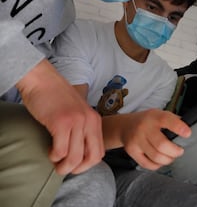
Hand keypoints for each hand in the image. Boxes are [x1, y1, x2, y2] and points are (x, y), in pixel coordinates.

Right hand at [17, 59, 104, 174]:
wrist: (43, 79)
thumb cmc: (56, 97)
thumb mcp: (77, 112)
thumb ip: (82, 127)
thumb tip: (79, 151)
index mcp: (95, 120)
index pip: (100, 151)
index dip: (87, 164)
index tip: (75, 165)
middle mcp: (90, 121)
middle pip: (92, 158)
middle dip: (78, 169)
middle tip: (65, 168)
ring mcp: (77, 122)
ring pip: (75, 157)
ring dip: (63, 166)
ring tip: (54, 161)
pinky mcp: (62, 123)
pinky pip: (61, 151)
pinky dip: (54, 156)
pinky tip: (49, 150)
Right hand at [103, 109, 190, 169]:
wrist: (125, 125)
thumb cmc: (147, 121)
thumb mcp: (159, 114)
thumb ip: (172, 120)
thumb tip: (188, 130)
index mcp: (154, 117)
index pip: (167, 120)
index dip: (178, 127)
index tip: (188, 134)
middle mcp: (144, 128)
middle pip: (161, 145)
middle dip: (175, 151)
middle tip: (179, 151)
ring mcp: (136, 140)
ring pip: (156, 157)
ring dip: (168, 159)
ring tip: (171, 156)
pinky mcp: (132, 151)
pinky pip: (147, 164)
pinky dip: (158, 165)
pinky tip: (160, 160)